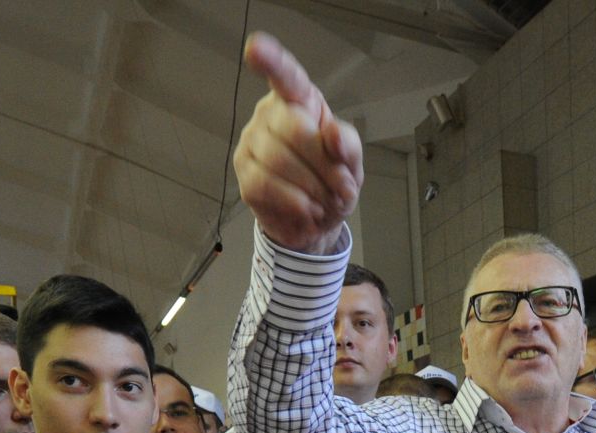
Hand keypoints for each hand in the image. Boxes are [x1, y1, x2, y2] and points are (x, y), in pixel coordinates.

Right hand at [234, 34, 361, 252]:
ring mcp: (251, 141)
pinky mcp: (243, 171)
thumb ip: (348, 145)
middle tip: (341, 188)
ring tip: (325, 201)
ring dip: (312, 189)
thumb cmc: (332, 180)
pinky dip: (294, 202)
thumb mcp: (352, 163)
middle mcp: (270, 114)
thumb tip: (332, 133)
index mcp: (299, 100)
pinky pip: (265, 185)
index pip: (285, 76)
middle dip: (324, 165)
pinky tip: (308, 208)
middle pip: (294, 129)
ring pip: (278, 160)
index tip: (256, 48)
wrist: (315, 220)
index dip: (271, 60)